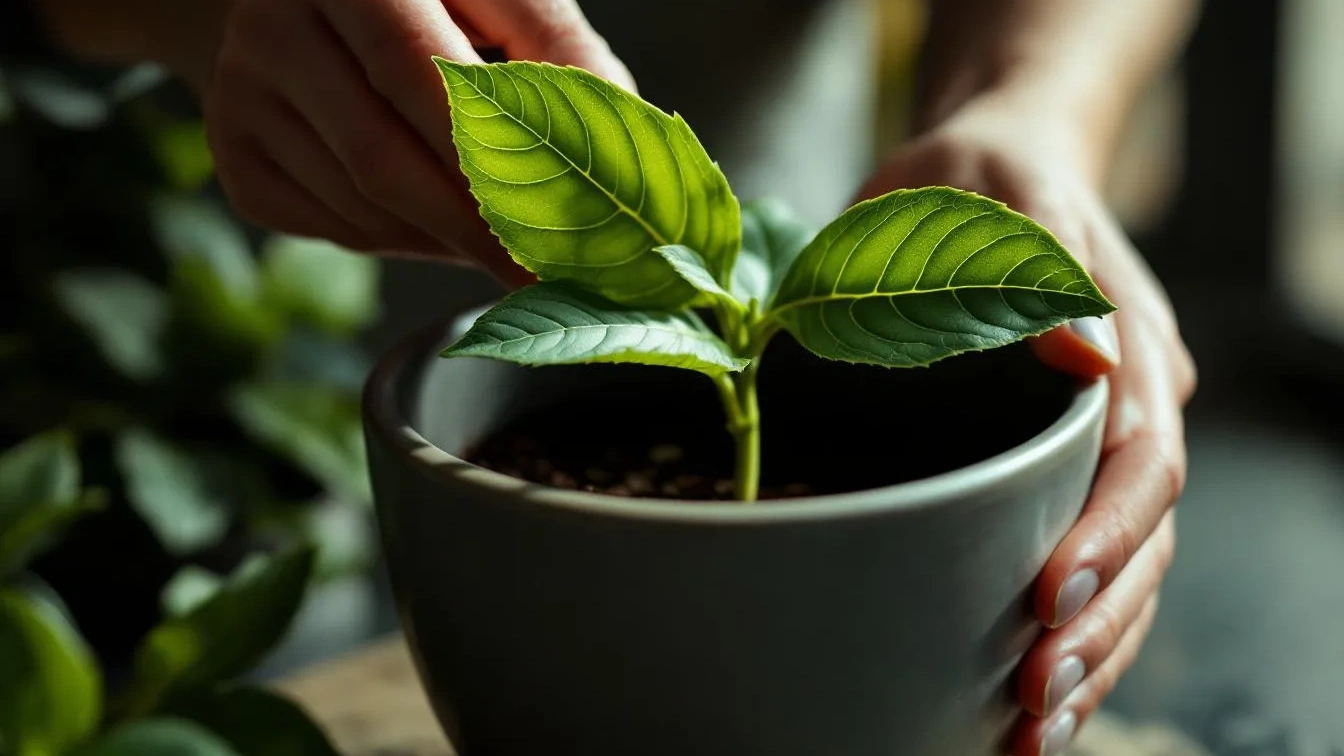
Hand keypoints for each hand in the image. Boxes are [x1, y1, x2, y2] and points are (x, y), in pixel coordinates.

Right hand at [174, 0, 634, 286]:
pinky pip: (333, 228)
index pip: (420, 79)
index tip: (559, 242)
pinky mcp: (233, 157)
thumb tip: (624, 161)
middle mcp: (272, 23)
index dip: (493, 170)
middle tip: (542, 279)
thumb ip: (562, 59)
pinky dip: (402, 242)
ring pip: (359, 205)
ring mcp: (238, 93)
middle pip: (380, 158)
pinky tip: (437, 224)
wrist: (317, 2)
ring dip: (444, 241)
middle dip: (474, 232)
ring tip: (501, 240)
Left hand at [858, 100, 1196, 755]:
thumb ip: (1042, 264)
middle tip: (1033, 698)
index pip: (1143, 460)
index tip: (1053, 598)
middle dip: (1099, 623)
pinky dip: (1068, 636)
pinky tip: (1030, 702)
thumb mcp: (1001, 194)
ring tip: (1034, 730)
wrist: (981, 169)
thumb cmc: (980, 177)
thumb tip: (1086, 353)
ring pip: (1126, 571)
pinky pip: (1081, 563)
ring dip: (1090, 654)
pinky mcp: (1053, 469)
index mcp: (1129, 346)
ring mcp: (1097, 446)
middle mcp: (1128, 409)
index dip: (1109, 537)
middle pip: (1144, 538)